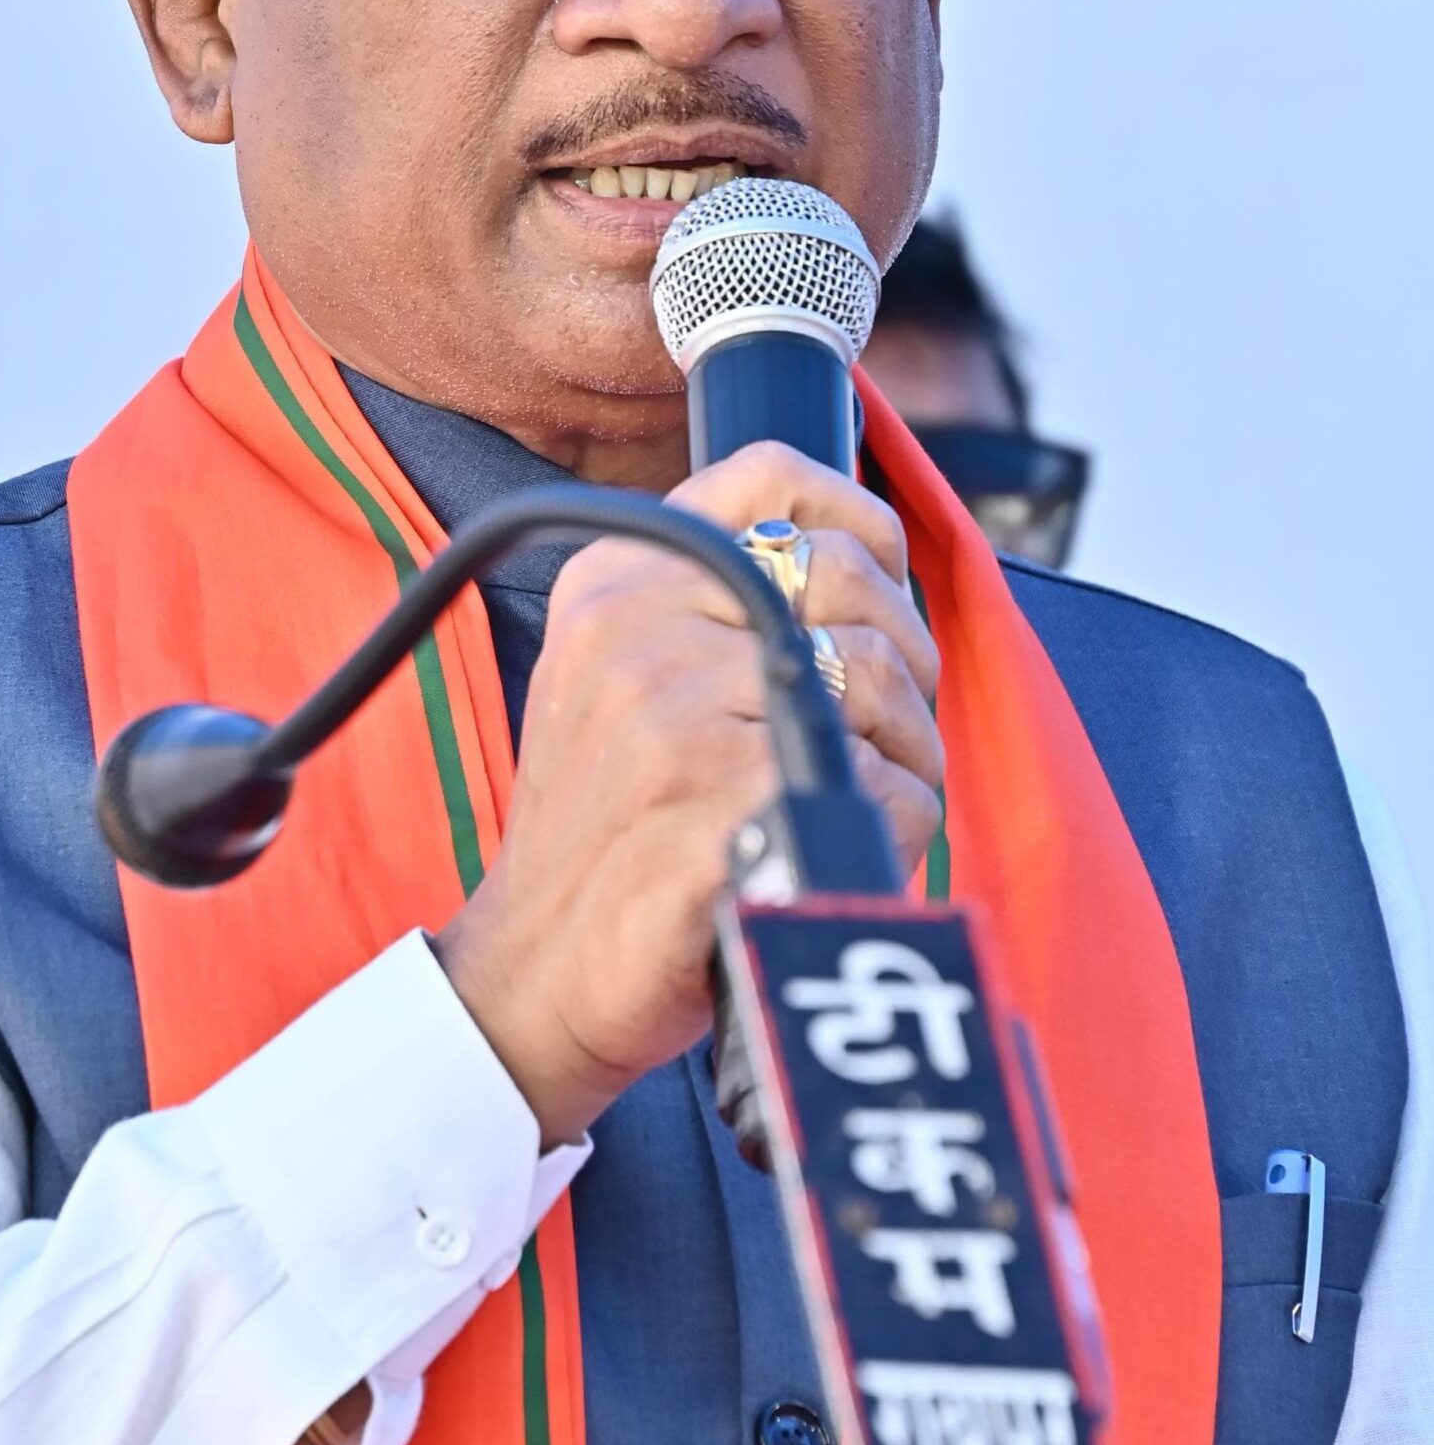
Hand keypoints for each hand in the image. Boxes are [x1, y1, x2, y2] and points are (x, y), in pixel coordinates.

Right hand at [435, 442, 942, 1146]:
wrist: (537, 970)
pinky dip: (895, 830)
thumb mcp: (618, 674)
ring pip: (880, 688)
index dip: (862, 519)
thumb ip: (711, 603)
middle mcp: (637, 628)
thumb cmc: (608, 827)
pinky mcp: (721, 813)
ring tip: (864, 798)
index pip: (772, 474)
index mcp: (616, 578)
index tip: (883, 578)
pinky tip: (845, 852)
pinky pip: (882, 790)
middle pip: (854, 585)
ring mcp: (675, 720)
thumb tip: (860, 557)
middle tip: (890, 724)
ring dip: (907, 755)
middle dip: (905, 659)